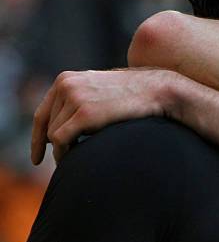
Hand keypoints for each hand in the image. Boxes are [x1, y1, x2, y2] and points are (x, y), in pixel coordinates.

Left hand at [31, 68, 178, 163]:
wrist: (158, 90)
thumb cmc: (135, 95)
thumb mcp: (101, 91)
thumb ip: (81, 101)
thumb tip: (63, 128)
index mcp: (66, 79)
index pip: (42, 113)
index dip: (37, 137)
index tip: (38, 157)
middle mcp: (66, 85)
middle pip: (46, 126)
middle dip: (52, 146)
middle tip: (63, 162)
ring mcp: (74, 98)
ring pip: (53, 135)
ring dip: (63, 151)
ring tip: (79, 158)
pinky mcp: (84, 113)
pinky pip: (60, 141)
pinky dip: (64, 154)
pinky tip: (75, 158)